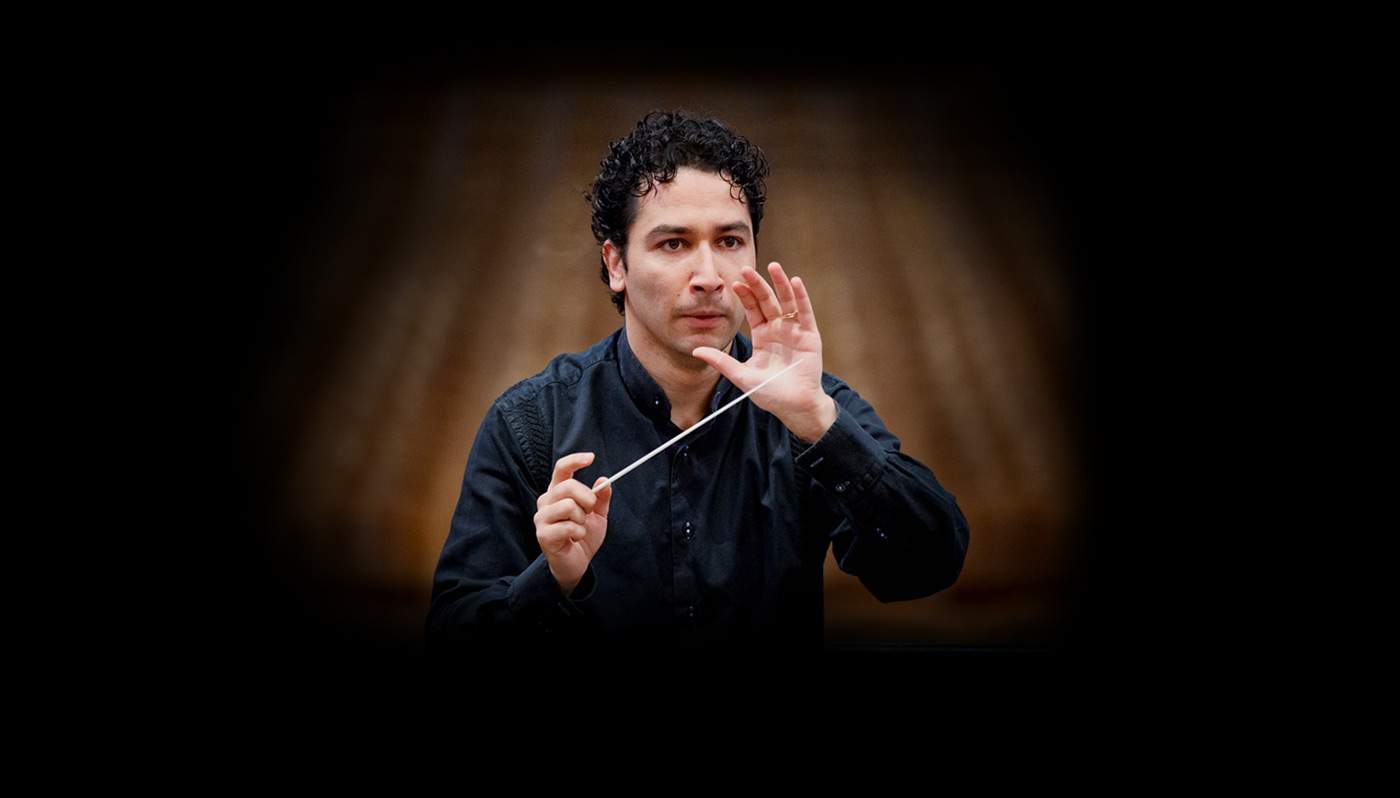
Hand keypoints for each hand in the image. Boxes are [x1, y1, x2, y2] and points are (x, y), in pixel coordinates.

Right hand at [534, 452, 610, 596]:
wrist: (577, 563)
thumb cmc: (583, 537)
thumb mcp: (598, 515)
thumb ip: (600, 498)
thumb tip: (604, 480)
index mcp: (558, 492)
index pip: (561, 469)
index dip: (575, 460)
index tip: (591, 458)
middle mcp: (546, 501)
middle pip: (569, 486)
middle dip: (587, 500)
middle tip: (589, 513)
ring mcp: (542, 518)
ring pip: (568, 506)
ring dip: (582, 519)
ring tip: (579, 528)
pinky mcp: (543, 534)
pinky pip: (569, 526)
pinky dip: (579, 533)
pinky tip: (575, 538)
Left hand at [692, 262, 836, 441]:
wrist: (794, 406)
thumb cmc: (769, 393)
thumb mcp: (741, 376)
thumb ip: (721, 362)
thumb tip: (695, 351)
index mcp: (763, 337)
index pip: (753, 310)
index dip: (745, 296)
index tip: (734, 283)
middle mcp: (778, 330)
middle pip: (768, 301)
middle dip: (758, 285)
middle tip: (747, 269)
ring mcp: (795, 331)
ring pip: (787, 302)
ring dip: (781, 284)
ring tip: (773, 266)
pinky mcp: (810, 336)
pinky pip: (805, 312)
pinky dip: (801, 297)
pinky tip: (795, 282)